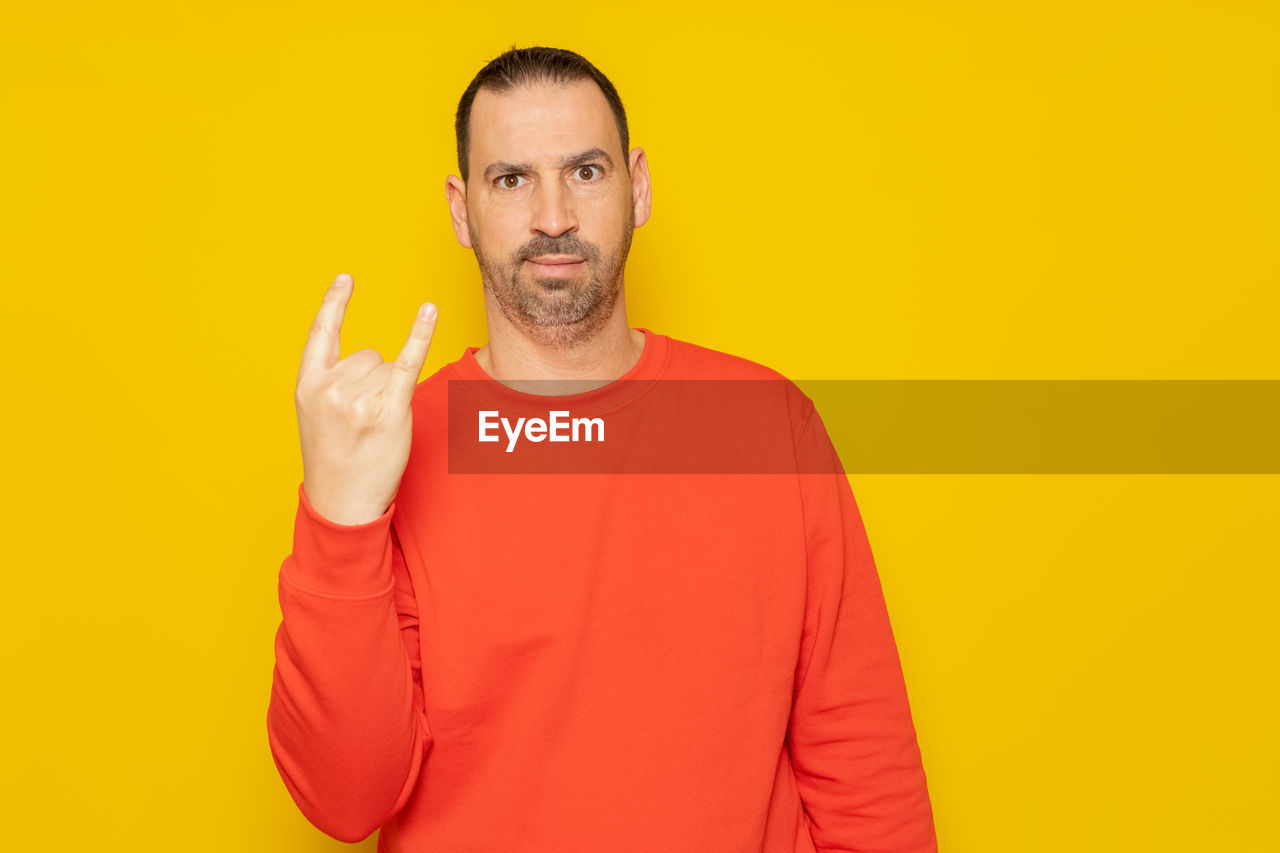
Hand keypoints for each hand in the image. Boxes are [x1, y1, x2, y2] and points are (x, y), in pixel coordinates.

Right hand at [295, 273, 437, 524]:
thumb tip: (375, 361)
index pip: (321, 333)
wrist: (341, 502)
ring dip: (390, 393)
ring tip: (375, 428)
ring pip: (389, 368)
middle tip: (362, 422)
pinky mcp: (388, 412)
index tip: (346, 278)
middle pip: (369, 356)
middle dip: (373, 383)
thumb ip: (332, 384)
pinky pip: (408, 363)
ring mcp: (358, 400)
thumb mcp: (316, 417)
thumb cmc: (334, 460)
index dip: (334, 303)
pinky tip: (429, 311)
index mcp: (307, 385)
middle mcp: (331, 388)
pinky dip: (420, 336)